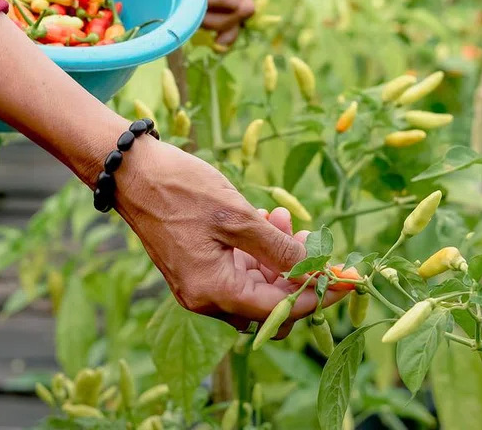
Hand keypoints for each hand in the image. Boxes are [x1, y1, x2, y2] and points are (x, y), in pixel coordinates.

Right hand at [116, 138, 345, 330]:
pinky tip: (266, 220)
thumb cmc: (180, 189)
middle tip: (311, 237)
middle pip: (270, 306)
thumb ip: (279, 249)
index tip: (350, 277)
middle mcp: (205, 299)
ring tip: (284, 217)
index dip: (320, 293)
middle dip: (297, 274)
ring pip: (256, 287)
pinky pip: (238, 273)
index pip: (281, 310)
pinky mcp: (196, 269)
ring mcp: (198, 286)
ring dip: (278, 258)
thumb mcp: (237, 216)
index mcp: (214, 291)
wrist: (131, 171)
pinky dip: (257, 252)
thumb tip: (319, 271)